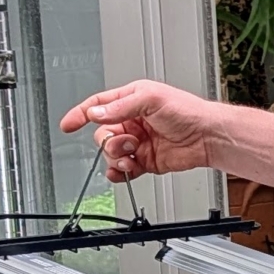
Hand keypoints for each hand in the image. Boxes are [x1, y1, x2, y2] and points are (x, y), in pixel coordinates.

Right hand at [60, 80, 221, 183]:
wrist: (206, 137)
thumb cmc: (187, 112)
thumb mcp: (151, 99)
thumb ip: (120, 107)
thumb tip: (96, 113)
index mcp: (131, 100)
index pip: (98, 106)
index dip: (81, 114)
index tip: (68, 124)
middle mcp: (132, 121)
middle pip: (102, 134)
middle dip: (109, 142)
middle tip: (126, 143)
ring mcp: (137, 142)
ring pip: (111, 153)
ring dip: (116, 158)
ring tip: (132, 156)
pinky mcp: (144, 161)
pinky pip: (123, 169)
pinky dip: (120, 173)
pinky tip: (126, 171)